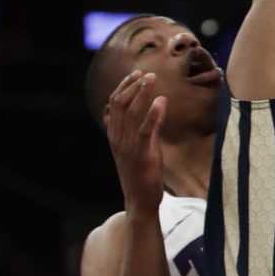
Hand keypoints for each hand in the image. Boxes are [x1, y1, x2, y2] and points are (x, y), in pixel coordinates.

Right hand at [103, 71, 166, 218]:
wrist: (140, 202)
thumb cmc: (140, 171)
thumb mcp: (135, 146)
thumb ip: (138, 126)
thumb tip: (143, 105)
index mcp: (114, 136)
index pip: (113, 104)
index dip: (124, 86)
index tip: (136, 73)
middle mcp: (117, 140)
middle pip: (120, 105)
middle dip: (133, 86)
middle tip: (147, 73)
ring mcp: (127, 148)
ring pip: (131, 114)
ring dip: (142, 93)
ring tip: (153, 78)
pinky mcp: (141, 156)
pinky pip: (144, 131)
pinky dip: (152, 114)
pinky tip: (161, 101)